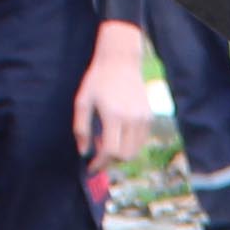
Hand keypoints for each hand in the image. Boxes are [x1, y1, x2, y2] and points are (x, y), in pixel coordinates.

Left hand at [75, 23, 156, 176]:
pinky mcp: (149, 118)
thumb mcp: (82, 101)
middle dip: (110, 160)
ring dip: (120, 153)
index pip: (110, 151)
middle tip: (98, 150)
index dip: (99, 163)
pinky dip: (128, 145)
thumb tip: (84, 152)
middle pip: (124, 156)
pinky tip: (118, 133)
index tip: (91, 167)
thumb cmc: (98, 80)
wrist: (121, 61)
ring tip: (107, 138)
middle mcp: (131, 119)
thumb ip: (81, 129)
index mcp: (113, 115)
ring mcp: (143, 119)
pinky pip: (140, 142)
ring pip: (134, 151)